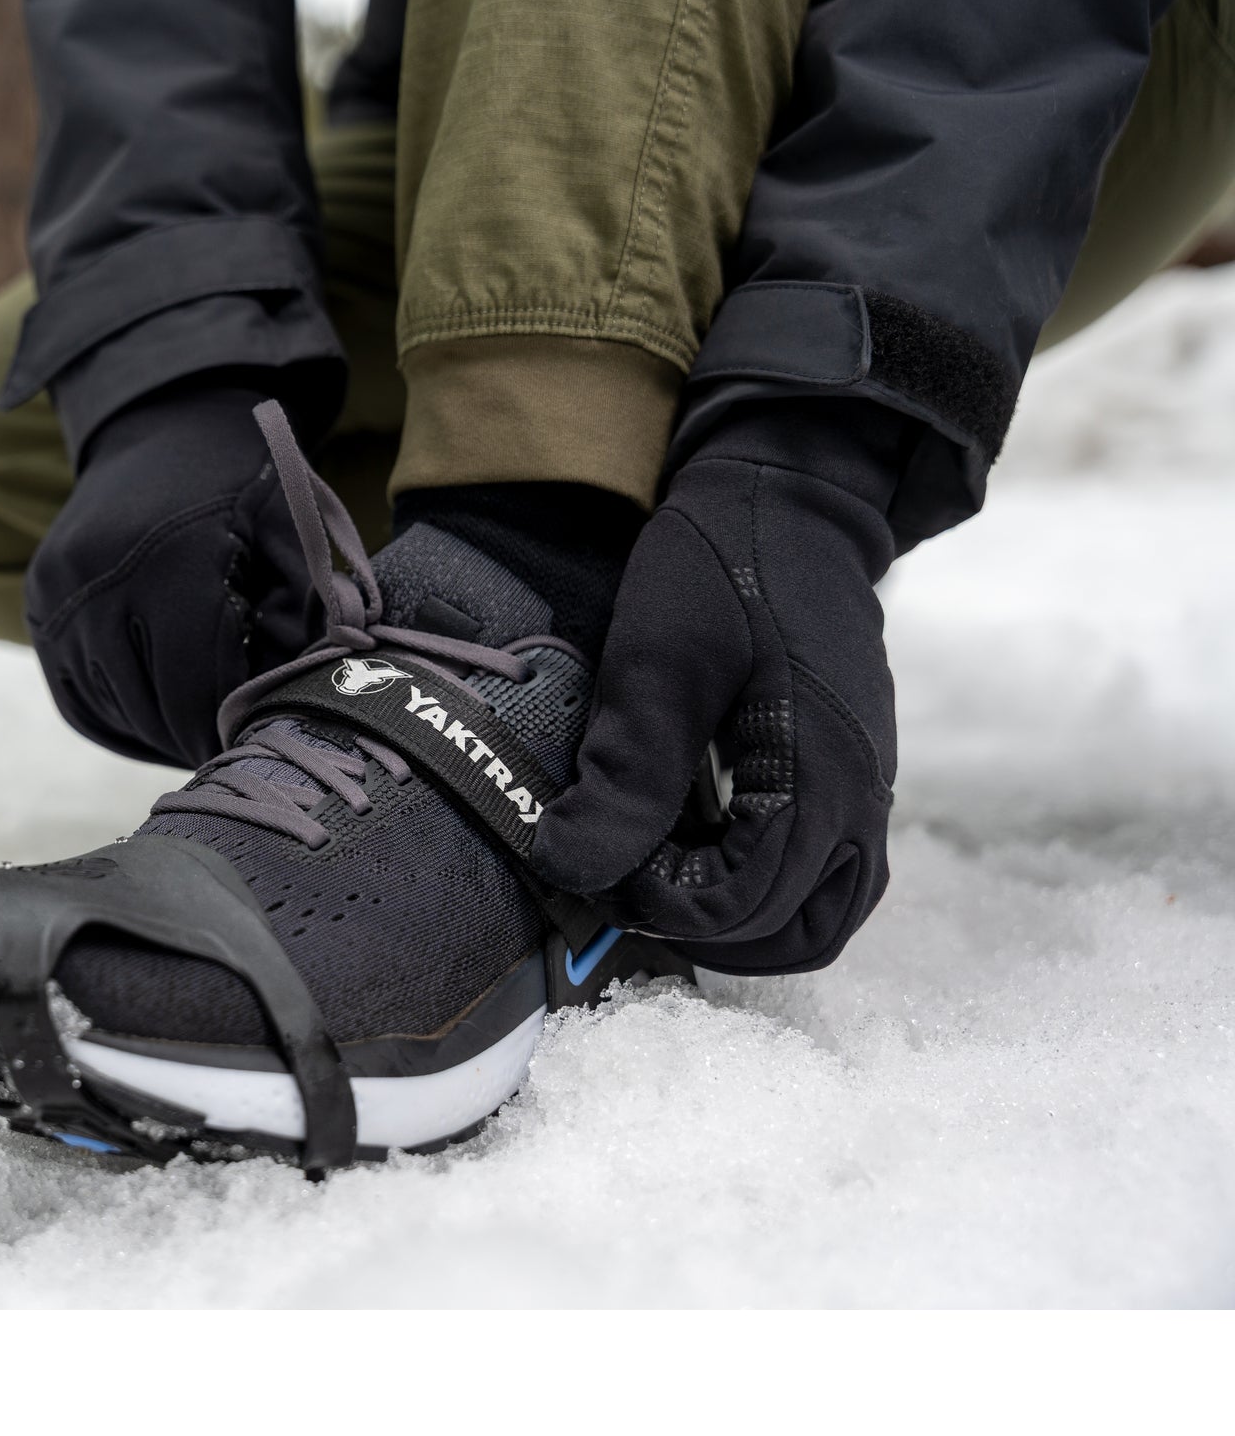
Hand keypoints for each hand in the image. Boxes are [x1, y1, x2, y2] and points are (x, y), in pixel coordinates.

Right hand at [26, 378, 313, 766]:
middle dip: (195, 738)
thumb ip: (307, 615)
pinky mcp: (36, 604)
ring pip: (110, 708)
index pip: (191, 687)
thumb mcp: (290, 537)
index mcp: (170, 560)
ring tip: (201, 737)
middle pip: (148, 706)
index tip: (254, 746)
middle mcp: (99, 577)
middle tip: (232, 754)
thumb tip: (309, 703)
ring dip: (158, 735)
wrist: (164, 431)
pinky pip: (76, 697)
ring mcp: (56, 592)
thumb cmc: (243, 493)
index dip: (224, 730)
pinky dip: (120, 723)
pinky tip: (160, 728)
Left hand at [533, 398, 910, 973]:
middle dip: (707, 932)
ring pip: (822, 915)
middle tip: (628, 881)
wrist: (785, 501)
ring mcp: (865, 790)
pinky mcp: (848, 778)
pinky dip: (766, 891)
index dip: (665, 906)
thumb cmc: (719, 570)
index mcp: (820, 773)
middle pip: (800, 934)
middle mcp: (862, 798)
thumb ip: (625, 774)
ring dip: (742, 922)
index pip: (750, 906)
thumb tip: (570, 869)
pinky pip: (825, 873)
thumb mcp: (654, 664)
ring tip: (661, 877)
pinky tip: (696, 851)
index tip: (602, 861)